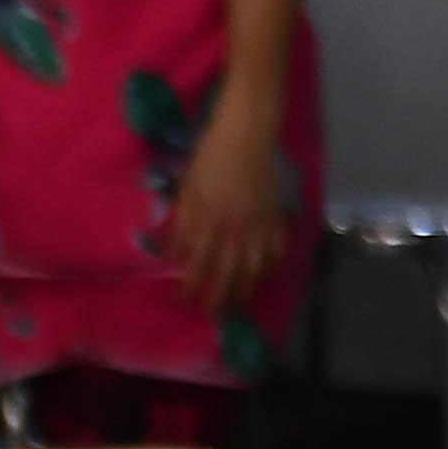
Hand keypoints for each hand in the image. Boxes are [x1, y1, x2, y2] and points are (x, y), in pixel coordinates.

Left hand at [162, 107, 292, 316]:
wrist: (246, 135)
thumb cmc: (209, 157)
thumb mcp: (186, 189)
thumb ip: (180, 225)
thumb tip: (171, 254)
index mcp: (208, 222)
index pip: (197, 264)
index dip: (191, 286)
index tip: (184, 301)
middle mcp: (234, 230)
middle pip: (227, 274)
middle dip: (218, 298)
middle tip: (213, 314)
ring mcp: (258, 226)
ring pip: (253, 268)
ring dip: (245, 290)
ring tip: (239, 303)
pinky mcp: (275, 218)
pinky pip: (276, 250)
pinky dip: (271, 266)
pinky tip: (264, 274)